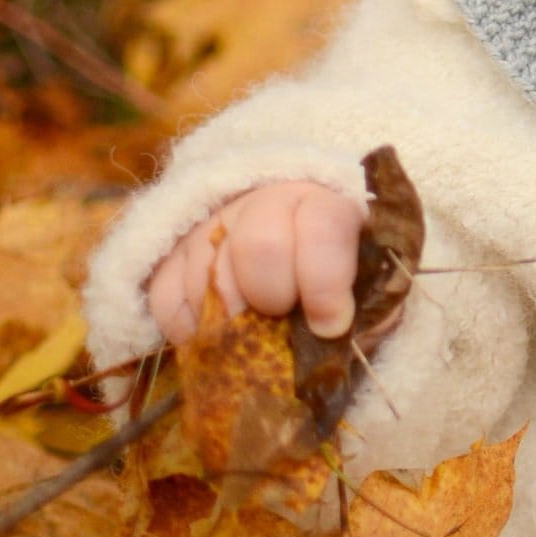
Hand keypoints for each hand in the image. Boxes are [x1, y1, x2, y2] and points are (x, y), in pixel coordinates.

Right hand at [145, 181, 362, 346]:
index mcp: (323, 202)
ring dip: (230, 320)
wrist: (288, 249)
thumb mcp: (366, 285)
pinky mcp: (171, 254)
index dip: (325, 283)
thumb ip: (369, 307)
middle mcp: (263, 201)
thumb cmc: (334, 276)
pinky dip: (188, 330)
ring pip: (206, 275)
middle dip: (273, 297)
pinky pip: (166, 300)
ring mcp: (211, 225)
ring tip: (251, 333)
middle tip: (281, 319)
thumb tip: (344, 335)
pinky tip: (215, 334)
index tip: (330, 325)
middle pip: (258, 246)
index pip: (322, 229)